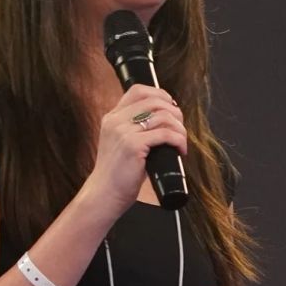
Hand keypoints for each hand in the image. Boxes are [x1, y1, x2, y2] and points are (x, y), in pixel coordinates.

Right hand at [83, 84, 187, 216]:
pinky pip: (166, 134)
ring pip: (163, 117)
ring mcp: (123, 132)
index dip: (160, 94)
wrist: (104, 194)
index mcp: (112, 117)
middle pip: (154, 101)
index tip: (171, 108)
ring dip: (179, 129)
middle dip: (174, 113)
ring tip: (181, 143)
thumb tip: (165, 118)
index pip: (138, 91)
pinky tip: (180, 151)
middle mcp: (116, 121)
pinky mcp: (133, 145)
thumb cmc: (117, 173)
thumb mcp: (121, 143)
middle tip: (180, 129)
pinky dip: (178, 141)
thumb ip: (134, 128)